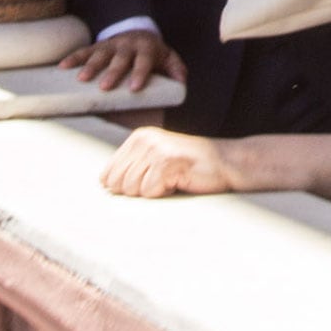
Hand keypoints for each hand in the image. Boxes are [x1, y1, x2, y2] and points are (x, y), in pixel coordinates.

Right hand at [59, 28, 187, 93]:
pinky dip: (73, 58)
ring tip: (81, 79)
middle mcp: (129, 45)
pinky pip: (84, 51)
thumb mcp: (168, 57)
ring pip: (101, 54)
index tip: (135, 88)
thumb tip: (181, 82)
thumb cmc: (153, 53)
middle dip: (113, 72)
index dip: (140, 73)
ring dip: (91, 65)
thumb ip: (176, 69)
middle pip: (121, 59)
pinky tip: (62, 67)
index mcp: (147, 48)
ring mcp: (111, 44)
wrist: (138, 32)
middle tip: (105, 87)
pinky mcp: (97, 46)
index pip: (145, 61)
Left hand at [100, 127, 234, 197]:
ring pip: (131, 189)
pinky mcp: (167, 161)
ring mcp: (155, 149)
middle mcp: (144, 139)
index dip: (128, 186)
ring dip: (153, 191)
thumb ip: (130, 169)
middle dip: (138, 190)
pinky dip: (164, 193)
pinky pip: (149, 192)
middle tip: (164, 180)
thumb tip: (102, 186)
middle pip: (116, 185)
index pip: (106, 177)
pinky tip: (180, 181)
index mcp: (138, 138)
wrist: (227, 163)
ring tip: (173, 179)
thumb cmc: (190, 169)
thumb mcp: (155, 162)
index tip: (153, 178)